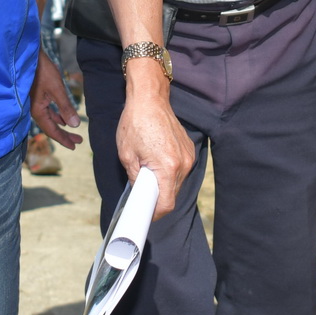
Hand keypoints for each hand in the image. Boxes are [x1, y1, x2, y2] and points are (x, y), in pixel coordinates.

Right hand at [30, 52, 81, 148]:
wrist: (30, 56)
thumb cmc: (42, 71)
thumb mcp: (57, 89)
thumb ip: (65, 107)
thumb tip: (75, 125)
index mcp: (38, 111)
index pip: (52, 131)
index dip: (63, 139)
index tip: (74, 146)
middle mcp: (35, 110)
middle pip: (51, 127)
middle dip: (64, 135)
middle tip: (78, 141)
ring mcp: (36, 104)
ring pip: (50, 120)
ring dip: (62, 126)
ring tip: (73, 132)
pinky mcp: (38, 97)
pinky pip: (48, 112)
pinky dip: (57, 116)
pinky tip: (64, 117)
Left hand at [114, 86, 196, 218]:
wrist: (149, 99)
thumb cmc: (136, 123)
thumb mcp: (126, 154)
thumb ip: (134, 178)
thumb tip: (138, 191)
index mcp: (168, 167)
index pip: (166, 204)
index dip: (155, 214)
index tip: (145, 215)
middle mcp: (183, 164)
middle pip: (172, 194)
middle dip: (157, 199)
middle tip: (141, 195)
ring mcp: (188, 156)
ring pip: (177, 183)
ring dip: (163, 184)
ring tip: (147, 174)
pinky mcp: (189, 149)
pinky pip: (180, 170)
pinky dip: (168, 172)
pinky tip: (155, 162)